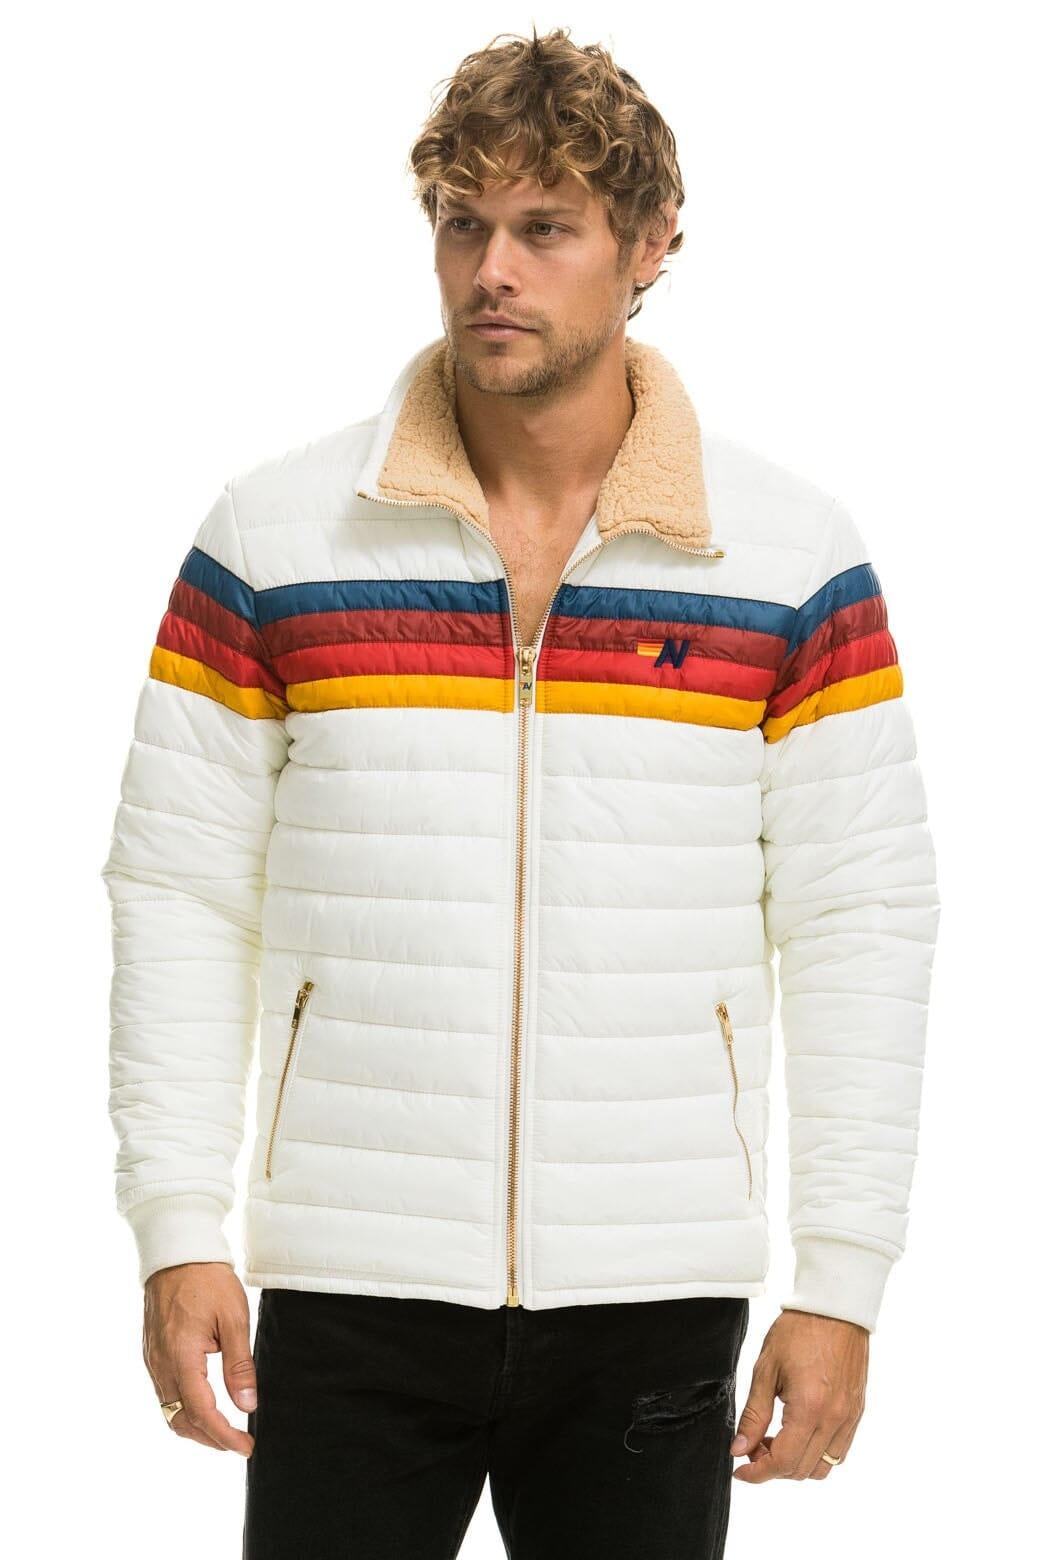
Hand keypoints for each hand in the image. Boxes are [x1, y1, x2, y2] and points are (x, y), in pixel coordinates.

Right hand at [142, 1261, 256, 1455]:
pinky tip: (205, 1406)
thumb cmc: (208, 1280)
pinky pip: (165, 1394)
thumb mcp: (233, 1318)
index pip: (201, 1412)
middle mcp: (160, 1364)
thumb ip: (239, 1365)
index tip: (245, 1447)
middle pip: (181, 1420)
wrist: (176, 1253)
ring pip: (170, 1411)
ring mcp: (152, 1361)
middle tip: (239, 1444)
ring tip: (225, 1431)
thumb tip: (247, 1406)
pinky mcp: (152, 1354)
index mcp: (181, 1356)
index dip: (224, 1435)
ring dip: (196, 1427)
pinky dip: (184, 1409)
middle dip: (210, 1438)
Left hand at [730, 1309, 867, 1481]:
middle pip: (801, 1470)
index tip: (739, 1469)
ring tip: (775, 1440)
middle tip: (753, 1447)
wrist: (835, 1307)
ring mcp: (849, 1418)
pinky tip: (798, 1432)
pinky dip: (816, 1453)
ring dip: (795, 1464)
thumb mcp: (766, 1369)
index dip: (757, 1473)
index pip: (783, 1462)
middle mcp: (834, 1420)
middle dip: (772, 1467)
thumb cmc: (798, 1331)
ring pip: (822, 1467)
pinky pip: (839, 1451)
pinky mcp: (857, 1412)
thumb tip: (739, 1449)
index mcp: (809, 1409)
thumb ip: (753, 1415)